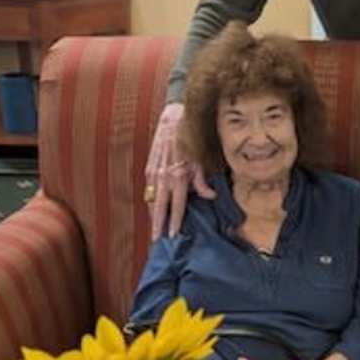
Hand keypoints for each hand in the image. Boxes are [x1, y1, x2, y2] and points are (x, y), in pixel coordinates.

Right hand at [144, 103, 215, 240]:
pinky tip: (153, 209)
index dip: (174, 222)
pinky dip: (150, 201)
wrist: (173, 119)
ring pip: (151, 199)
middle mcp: (163, 177)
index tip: (173, 235)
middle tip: (156, 240)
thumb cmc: (191, 139)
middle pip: (159, 207)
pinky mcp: (148, 167)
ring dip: (153, 215)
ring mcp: (153, 173)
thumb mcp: (202, 160)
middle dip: (157, 225)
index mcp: (178, 177)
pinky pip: (149, 189)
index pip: (176, 206)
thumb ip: (203, 182)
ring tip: (154, 229)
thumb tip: (210, 197)